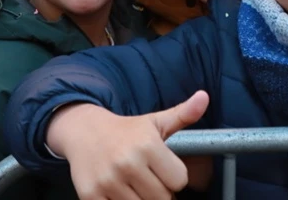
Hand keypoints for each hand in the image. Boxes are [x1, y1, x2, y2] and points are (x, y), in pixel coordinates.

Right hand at [46, 91, 208, 199]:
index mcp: (148, 145)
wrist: (83, 131)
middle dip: (160, 192)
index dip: (174, 178)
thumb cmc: (126, 130)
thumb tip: (204, 98)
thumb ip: (183, 114)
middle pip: (162, 198)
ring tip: (136, 186)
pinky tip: (120, 192)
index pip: (179, 180)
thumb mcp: (155, 121)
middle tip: (150, 180)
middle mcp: (128, 163)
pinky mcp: (90, 195)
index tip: (164, 171)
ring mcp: (108, 181)